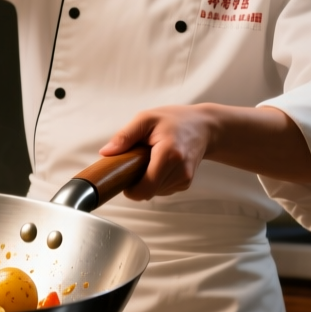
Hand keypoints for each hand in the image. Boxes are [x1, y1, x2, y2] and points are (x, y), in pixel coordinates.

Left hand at [99, 105, 220, 200]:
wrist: (204, 127)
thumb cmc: (175, 120)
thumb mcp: (146, 119)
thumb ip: (125, 136)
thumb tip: (106, 152)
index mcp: (168, 154)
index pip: (146, 188)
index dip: (131, 190)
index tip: (124, 178)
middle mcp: (180, 170)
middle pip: (148, 192)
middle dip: (137, 182)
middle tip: (137, 162)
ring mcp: (185, 179)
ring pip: (155, 193)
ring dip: (148, 181)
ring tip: (151, 160)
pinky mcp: (186, 183)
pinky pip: (163, 189)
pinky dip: (157, 180)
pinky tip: (160, 164)